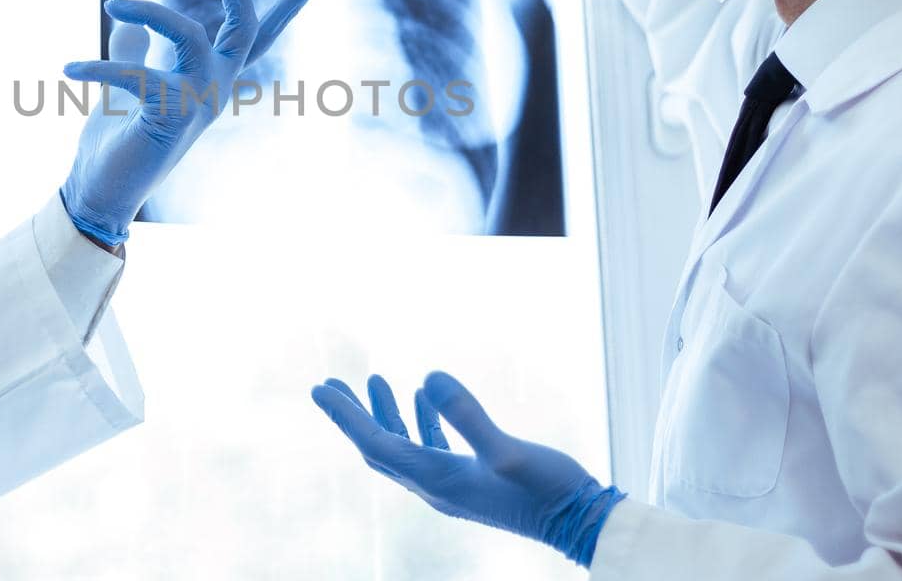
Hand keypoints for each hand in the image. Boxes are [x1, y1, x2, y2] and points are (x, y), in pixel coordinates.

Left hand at [60, 0, 312, 246]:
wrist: (100, 192)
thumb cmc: (117, 142)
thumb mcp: (128, 85)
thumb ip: (134, 50)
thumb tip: (126, 22)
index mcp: (207, 80)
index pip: (252, 43)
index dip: (280, 14)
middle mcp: (212, 89)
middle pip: (243, 28)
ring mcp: (196, 103)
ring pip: (191, 34)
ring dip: (149, 11)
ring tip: (112, 5)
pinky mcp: (169, 116)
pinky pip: (136, 73)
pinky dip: (98, 67)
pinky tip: (69, 69)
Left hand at [311, 371, 624, 567]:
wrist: (583, 523)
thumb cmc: (548, 490)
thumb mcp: (507, 450)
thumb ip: (467, 416)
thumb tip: (426, 377)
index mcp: (436, 479)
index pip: (375, 442)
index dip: (344, 415)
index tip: (318, 387)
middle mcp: (435, 486)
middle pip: (378, 446)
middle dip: (352, 415)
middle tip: (329, 383)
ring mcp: (452, 485)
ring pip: (403, 447)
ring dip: (384, 414)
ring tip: (374, 378)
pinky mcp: (471, 481)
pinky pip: (429, 448)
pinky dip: (418, 421)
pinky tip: (422, 398)